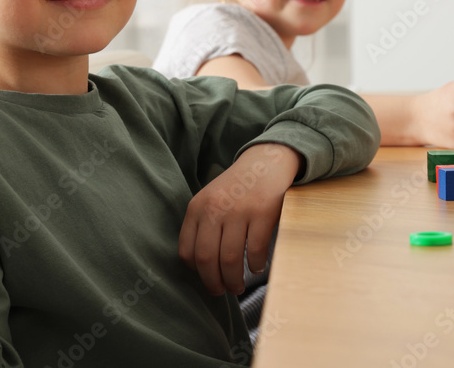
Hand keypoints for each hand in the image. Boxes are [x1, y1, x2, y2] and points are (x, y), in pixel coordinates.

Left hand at [178, 144, 300, 295]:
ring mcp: (238, 210)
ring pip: (231, 259)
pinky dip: (256, 265)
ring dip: (234, 280)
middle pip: (207, 258)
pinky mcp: (262, 212)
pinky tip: (257, 268)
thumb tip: (201, 267)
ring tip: (238, 286)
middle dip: (214, 283)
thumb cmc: (238, 188)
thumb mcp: (211, 200)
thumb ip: (203, 226)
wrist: (266, 162)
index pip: (187, 251)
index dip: (196, 272)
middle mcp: (215, 208)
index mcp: (197, 207)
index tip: (207, 279)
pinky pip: (255, 250)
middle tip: (222, 291)